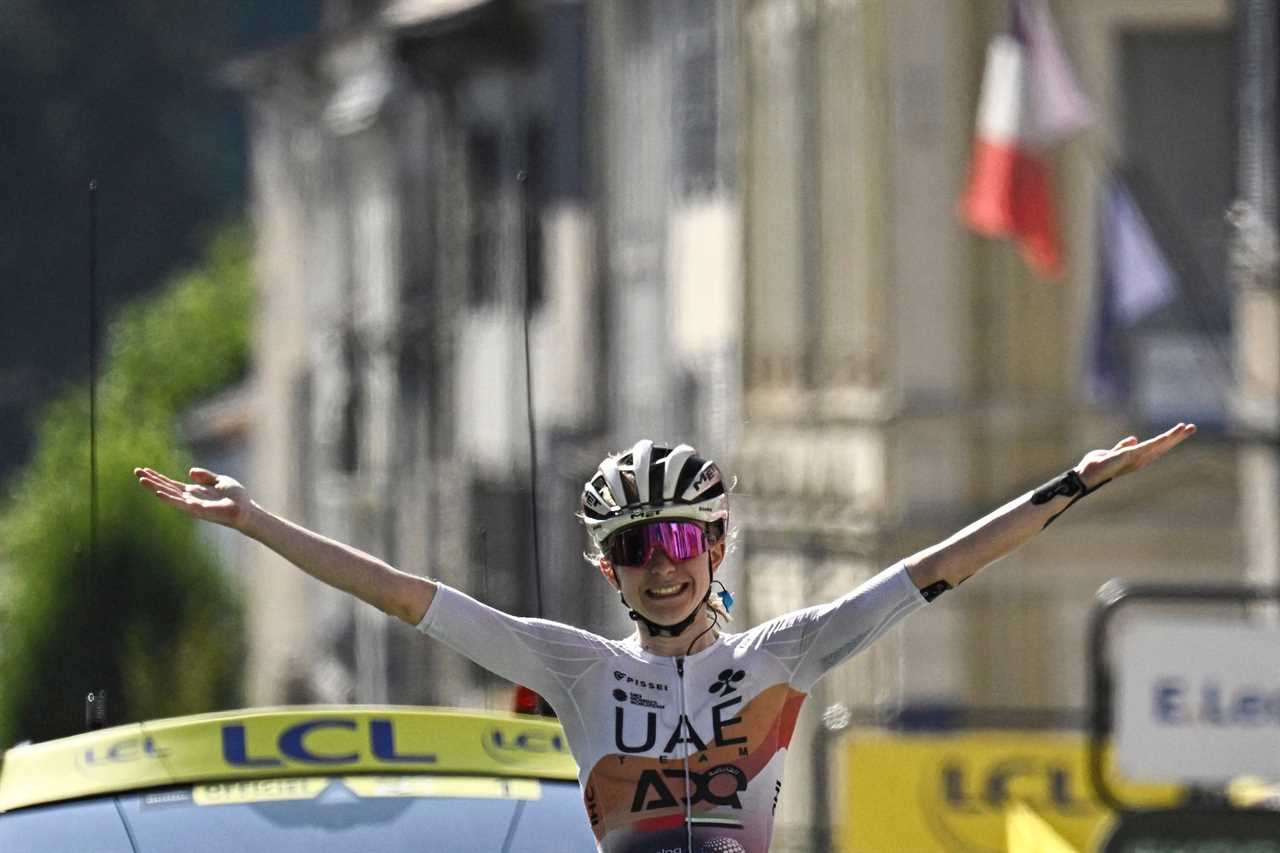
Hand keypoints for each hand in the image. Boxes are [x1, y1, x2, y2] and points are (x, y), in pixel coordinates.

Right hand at [133, 466, 254, 530]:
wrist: (246, 510)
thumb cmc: (235, 497)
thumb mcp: (220, 481)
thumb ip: (205, 476)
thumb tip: (189, 471)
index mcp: (193, 492)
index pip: (171, 484)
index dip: (158, 477)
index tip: (144, 470)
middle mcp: (189, 499)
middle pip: (166, 489)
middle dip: (151, 481)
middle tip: (136, 472)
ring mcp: (192, 505)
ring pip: (169, 496)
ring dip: (155, 488)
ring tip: (142, 480)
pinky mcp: (197, 510)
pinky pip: (180, 503)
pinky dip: (169, 498)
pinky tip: (158, 492)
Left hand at [1074, 422, 1196, 489]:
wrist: (1085, 475)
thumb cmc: (1097, 466)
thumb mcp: (1113, 453)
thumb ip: (1123, 446)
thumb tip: (1134, 438)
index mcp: (1137, 458)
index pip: (1157, 446)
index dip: (1170, 438)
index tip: (1183, 428)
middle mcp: (1138, 460)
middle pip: (1161, 447)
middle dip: (1177, 437)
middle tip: (1193, 427)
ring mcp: (1133, 459)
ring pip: (1156, 447)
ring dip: (1170, 438)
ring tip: (1184, 428)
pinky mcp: (1126, 457)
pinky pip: (1142, 449)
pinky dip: (1155, 443)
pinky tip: (1165, 437)